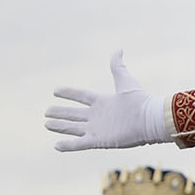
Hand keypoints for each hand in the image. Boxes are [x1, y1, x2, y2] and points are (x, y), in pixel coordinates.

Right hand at [46, 51, 171, 151]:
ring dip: (60, 127)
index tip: (55, 90)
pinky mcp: (99, 141)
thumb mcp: (125, 81)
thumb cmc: (140, 101)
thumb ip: (118, 67)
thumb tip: (118, 49)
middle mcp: (98, 116)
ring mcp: (98, 129)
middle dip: (60, 113)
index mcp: (103, 101)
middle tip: (46, 112)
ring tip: (47, 124)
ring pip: (73, 128)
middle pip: (74, 114)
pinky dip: (68, 145)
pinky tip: (56, 146)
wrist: (149, 120)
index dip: (69, 93)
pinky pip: (80, 143)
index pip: (81, 96)